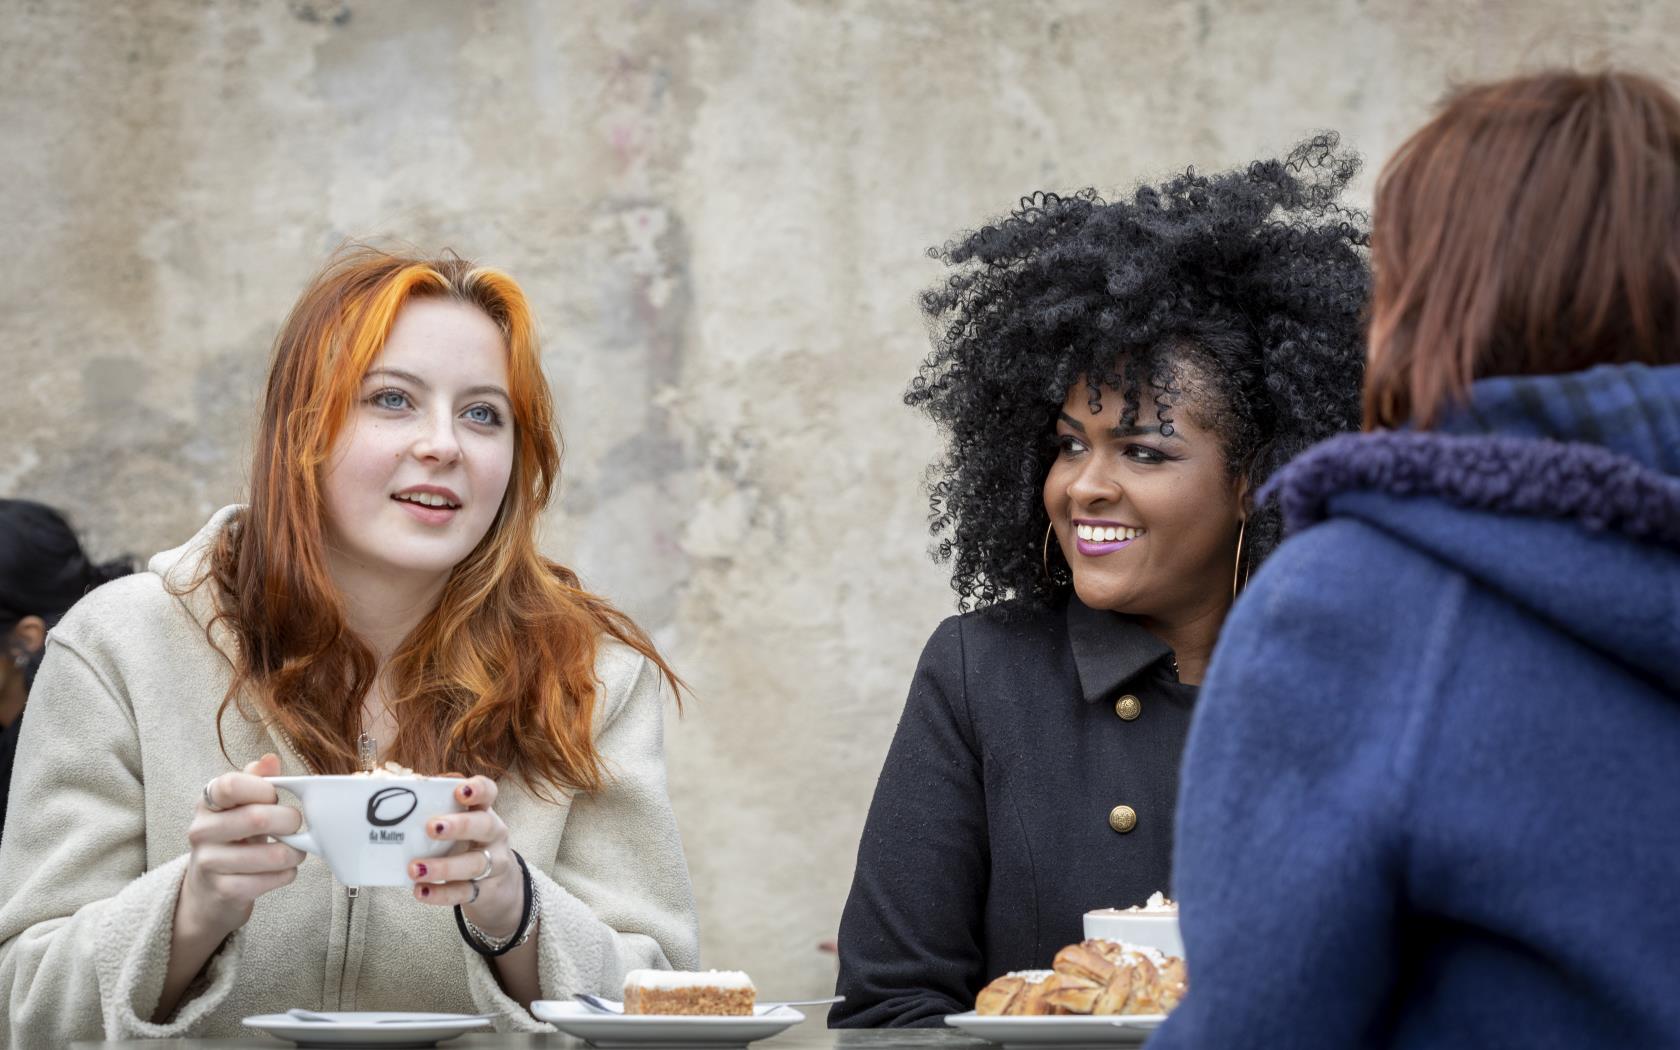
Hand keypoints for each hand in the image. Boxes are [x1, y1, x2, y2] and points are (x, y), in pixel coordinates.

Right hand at [178, 753, 305, 941]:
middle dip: (289, 821)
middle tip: (295, 825)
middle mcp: (201, 831)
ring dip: (294, 852)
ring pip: (271, 854)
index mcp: (207, 803)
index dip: (264, 789)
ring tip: (294, 850)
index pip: (231, 785)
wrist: (209, 890)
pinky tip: (282, 870)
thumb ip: (256, 781)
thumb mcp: (241, 807)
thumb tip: (270, 759)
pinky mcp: (224, 891)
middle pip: (257, 818)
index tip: (275, 797)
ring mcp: (209, 863)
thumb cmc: (233, 839)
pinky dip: (287, 874)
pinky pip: (271, 880)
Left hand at [410, 776, 521, 937]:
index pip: (489, 792)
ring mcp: (493, 864)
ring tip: (415, 868)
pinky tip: (421, 891)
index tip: (460, 791)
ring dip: (443, 866)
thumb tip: (407, 786)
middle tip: (431, 827)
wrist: (498, 884)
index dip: (478, 789)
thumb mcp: (461, 823)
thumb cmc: (468, 844)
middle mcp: (493, 834)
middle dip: (459, 825)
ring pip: (474, 863)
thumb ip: (439, 807)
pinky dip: (440, 893)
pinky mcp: (484, 890)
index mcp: (484, 811)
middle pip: (484, 825)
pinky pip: (463, 892)